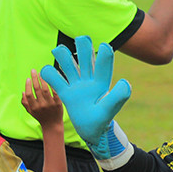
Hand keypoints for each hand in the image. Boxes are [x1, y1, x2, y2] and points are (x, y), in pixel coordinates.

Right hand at [21, 71, 63, 132]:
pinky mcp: (58, 104)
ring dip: (43, 80)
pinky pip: (55, 92)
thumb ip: (25, 102)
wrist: (53, 125)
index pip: (29, 94)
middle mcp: (42, 106)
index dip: (27, 85)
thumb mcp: (30, 112)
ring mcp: (50, 104)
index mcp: (34, 107)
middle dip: (34, 78)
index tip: (28, 78)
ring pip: (46, 89)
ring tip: (41, 73)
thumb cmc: (40, 117)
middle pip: (37, 89)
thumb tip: (23, 91)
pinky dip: (52, 85)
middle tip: (33, 71)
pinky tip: (50, 79)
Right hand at [39, 36, 131, 157]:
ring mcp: (77, 85)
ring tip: (58, 51)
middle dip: (84, 46)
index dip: (104, 55)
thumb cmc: (102, 121)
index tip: (105, 46)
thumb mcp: (109, 111)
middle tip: (82, 39)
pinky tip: (47, 72)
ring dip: (62, 54)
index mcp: (101, 84)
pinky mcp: (66, 92)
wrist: (92, 131)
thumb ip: (117, 97)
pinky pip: (54, 79)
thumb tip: (125, 81)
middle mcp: (89, 81)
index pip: (103, 66)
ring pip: (68, 64)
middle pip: (85, 58)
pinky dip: (48, 72)